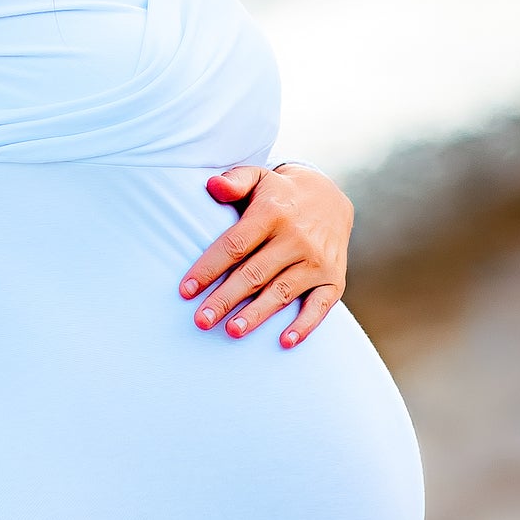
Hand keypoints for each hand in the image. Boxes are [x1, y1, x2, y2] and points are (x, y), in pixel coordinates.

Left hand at [179, 162, 351, 347]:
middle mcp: (296, 237)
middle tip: (201, 320)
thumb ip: (234, 180)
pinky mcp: (334, 278)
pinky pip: (320, 306)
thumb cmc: (279, 194)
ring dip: (257, 314)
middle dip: (225, 299)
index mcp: (272, 213)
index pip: (235, 244)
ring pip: (281, 292)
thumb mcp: (258, 176)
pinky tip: (284, 342)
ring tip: (231, 331)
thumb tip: (212, 185)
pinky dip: (304, 325)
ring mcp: (317, 260)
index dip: (209, 268)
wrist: (331, 198)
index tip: (186, 290)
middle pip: (254, 273)